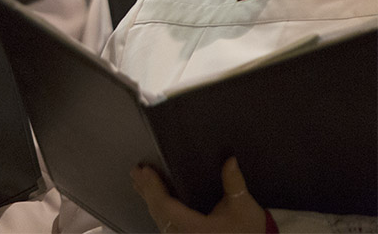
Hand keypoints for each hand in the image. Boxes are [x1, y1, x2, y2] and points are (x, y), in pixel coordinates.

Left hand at [131, 157, 266, 232]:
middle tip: (137, 171)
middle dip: (146, 189)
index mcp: (197, 229)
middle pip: (158, 211)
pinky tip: (151, 198)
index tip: (146, 172)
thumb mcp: (243, 206)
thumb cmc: (249, 230)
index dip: (154, 188)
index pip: (167, 207)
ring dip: (148, 198)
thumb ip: (234, 183)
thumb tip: (230, 161)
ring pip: (158, 219)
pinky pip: (164, 223)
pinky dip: (156, 208)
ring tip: (139, 181)